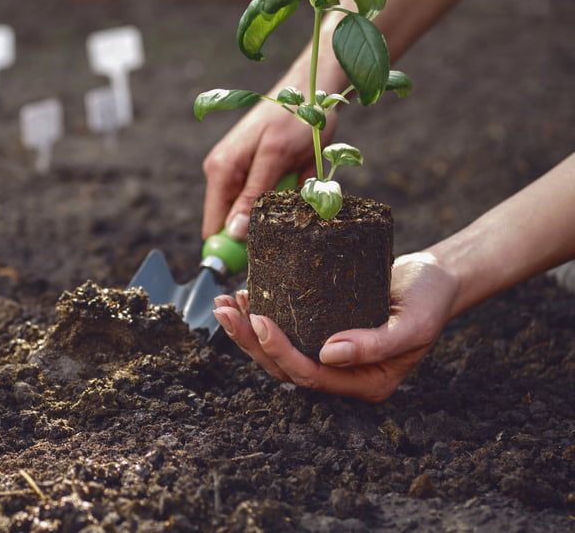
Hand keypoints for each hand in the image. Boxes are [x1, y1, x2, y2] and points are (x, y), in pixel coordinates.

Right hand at [202, 98, 335, 238]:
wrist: (311, 89)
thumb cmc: (295, 117)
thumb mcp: (277, 157)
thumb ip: (254, 195)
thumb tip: (234, 233)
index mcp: (221, 170)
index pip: (213, 227)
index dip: (231, 248)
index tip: (260, 255)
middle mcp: (223, 173)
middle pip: (231, 223)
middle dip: (259, 226)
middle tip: (288, 214)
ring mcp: (238, 172)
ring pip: (251, 212)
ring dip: (275, 209)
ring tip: (296, 182)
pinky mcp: (254, 170)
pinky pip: (264, 198)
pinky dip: (283, 195)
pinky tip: (297, 175)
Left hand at [211, 252, 458, 402]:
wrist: (435, 277)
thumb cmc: (430, 300)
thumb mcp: (414, 324)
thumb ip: (377, 344)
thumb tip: (328, 355)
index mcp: (365, 383)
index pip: (310, 376)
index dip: (280, 351)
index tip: (259, 321)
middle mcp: (342, 374)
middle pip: (284, 367)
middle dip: (249, 341)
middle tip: (224, 311)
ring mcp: (329, 354)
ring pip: (277, 351)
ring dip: (246, 330)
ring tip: (224, 305)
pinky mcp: (320, 329)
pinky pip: (285, 330)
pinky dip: (261, 315)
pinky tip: (244, 295)